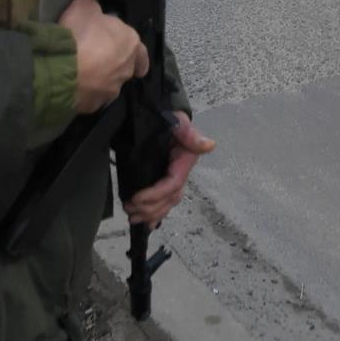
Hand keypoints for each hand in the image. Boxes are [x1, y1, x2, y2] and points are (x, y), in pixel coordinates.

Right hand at [59, 0, 147, 113]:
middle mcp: (126, 69)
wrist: (61, 69)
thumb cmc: (78, 35)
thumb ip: (94, 10)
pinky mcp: (94, 106)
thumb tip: (94, 13)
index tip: (123, 51)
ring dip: (99, 79)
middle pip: (125, 68)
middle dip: (114, 65)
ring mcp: (111, 90)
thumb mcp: (84, 8)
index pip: (140, 51)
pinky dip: (84, 92)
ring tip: (80, 73)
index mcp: (131, 44)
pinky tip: (72, 85)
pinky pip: (91, 97)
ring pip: (109, 84)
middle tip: (96, 59)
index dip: (133, 51)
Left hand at [123, 112, 215, 227]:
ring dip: (151, 214)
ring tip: (132, 216)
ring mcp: (174, 178)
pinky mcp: (165, 179)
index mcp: (184, 162)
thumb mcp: (178, 122)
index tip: (136, 198)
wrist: (165, 117)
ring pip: (167, 203)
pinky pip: (164, 201)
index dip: (156, 194)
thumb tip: (209, 144)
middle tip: (130, 209)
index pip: (172, 184)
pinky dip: (156, 214)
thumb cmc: (171, 118)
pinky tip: (146, 223)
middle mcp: (181, 173)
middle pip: (170, 198)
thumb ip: (189, 133)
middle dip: (150, 208)